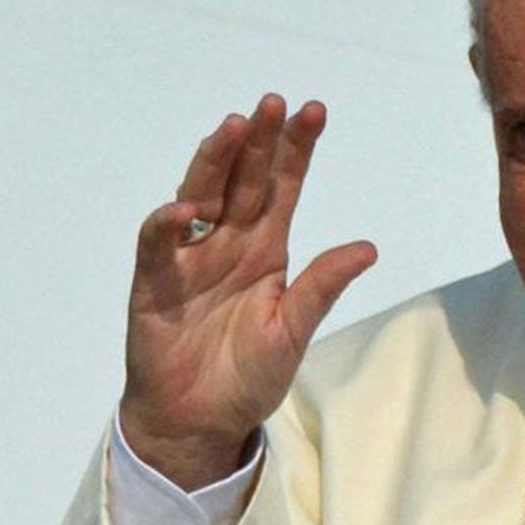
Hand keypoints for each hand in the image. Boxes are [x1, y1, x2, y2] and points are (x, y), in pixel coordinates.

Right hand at [119, 95, 376, 488]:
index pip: (282, 187)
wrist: (199, 421)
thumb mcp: (293, 330)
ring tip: (233, 128)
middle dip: (257, 140)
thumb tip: (369, 248)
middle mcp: (227, 242)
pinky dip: (168, 224)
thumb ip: (322, 287)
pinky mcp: (155, 281)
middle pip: (242, 179)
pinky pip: (158, 244)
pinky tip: (186, 208)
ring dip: (214, 161)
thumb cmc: (247, 376)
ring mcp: (189, 257)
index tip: (313, 111)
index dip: (295, 150)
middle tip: (272, 103)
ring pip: (200, 194)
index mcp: (265, 248)